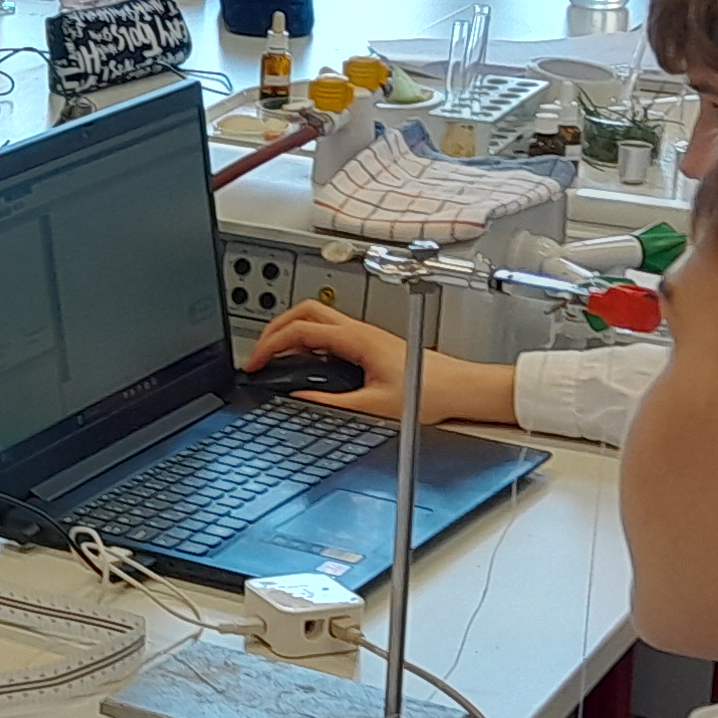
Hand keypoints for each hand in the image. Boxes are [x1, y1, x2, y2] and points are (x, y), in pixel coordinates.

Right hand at [248, 300, 520, 427]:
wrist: (461, 388)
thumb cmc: (432, 392)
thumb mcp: (374, 406)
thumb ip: (332, 402)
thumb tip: (300, 397)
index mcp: (357, 339)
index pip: (301, 330)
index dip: (271, 344)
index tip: (255, 362)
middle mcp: (359, 330)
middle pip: (304, 311)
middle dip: (274, 328)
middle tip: (259, 353)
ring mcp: (364, 333)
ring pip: (316, 317)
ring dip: (290, 330)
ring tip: (275, 355)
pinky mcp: (369, 342)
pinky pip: (328, 330)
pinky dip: (306, 340)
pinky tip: (304, 361)